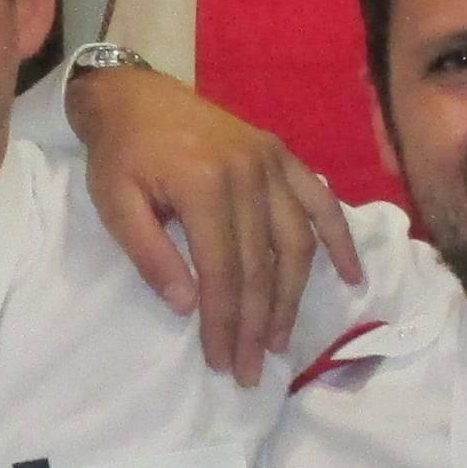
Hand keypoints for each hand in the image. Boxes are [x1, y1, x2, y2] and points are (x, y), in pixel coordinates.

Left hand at [68, 63, 362, 384]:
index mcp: (203, 186)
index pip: (223, 272)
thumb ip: (150, 256)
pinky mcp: (281, 156)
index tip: (223, 362)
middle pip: (261, 266)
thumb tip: (188, 308)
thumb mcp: (115, 206)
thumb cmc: (119, 155)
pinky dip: (339, 239)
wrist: (132, 96)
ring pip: (294, 243)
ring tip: (280, 341)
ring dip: (292, 298)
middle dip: (256, 325)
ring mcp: (270, 163)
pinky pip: (320, 201)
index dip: (225, 323)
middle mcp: (247, 175)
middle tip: (251, 371)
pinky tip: (351, 276)